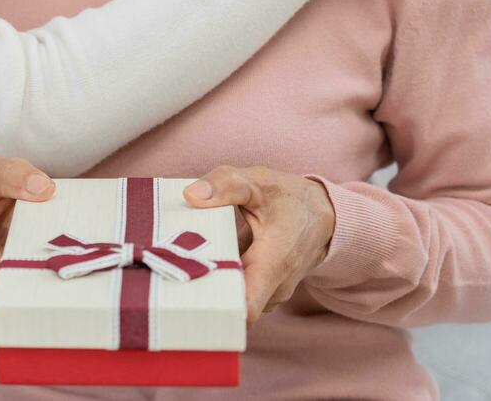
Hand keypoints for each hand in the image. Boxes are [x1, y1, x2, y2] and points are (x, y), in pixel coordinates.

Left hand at [183, 166, 334, 327]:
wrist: (323, 216)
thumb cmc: (290, 198)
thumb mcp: (258, 181)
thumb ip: (225, 185)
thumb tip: (190, 195)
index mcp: (273, 263)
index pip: (245, 308)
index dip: (213, 307)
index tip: (184, 292)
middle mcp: (273, 286)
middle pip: (229, 303)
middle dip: (199, 290)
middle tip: (167, 267)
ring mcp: (269, 292)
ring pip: (231, 295)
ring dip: (209, 280)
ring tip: (180, 258)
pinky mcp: (263, 290)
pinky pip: (236, 290)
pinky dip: (218, 276)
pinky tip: (198, 257)